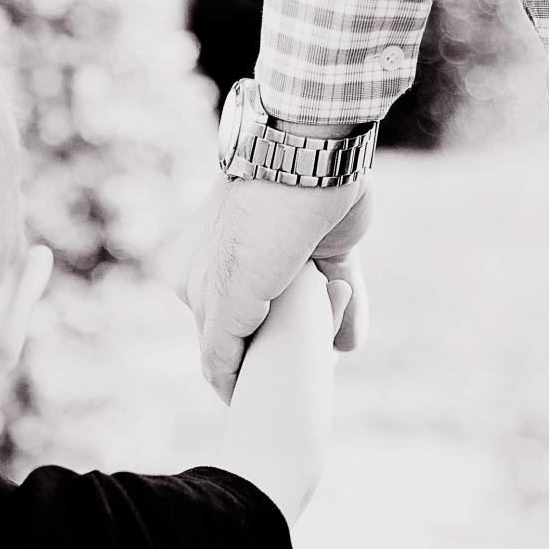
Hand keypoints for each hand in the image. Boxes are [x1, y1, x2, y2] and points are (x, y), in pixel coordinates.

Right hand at [175, 173, 372, 401]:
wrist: (308, 154)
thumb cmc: (257, 229)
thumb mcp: (226, 299)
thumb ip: (219, 349)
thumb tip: (227, 386)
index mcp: (198, 281)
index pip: (218, 348)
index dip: (244, 374)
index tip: (267, 394)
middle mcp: (236, 272)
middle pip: (265, 336)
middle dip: (288, 347)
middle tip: (308, 348)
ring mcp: (283, 263)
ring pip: (305, 320)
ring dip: (322, 327)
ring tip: (331, 300)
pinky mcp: (326, 254)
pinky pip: (337, 298)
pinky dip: (348, 316)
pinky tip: (350, 332)